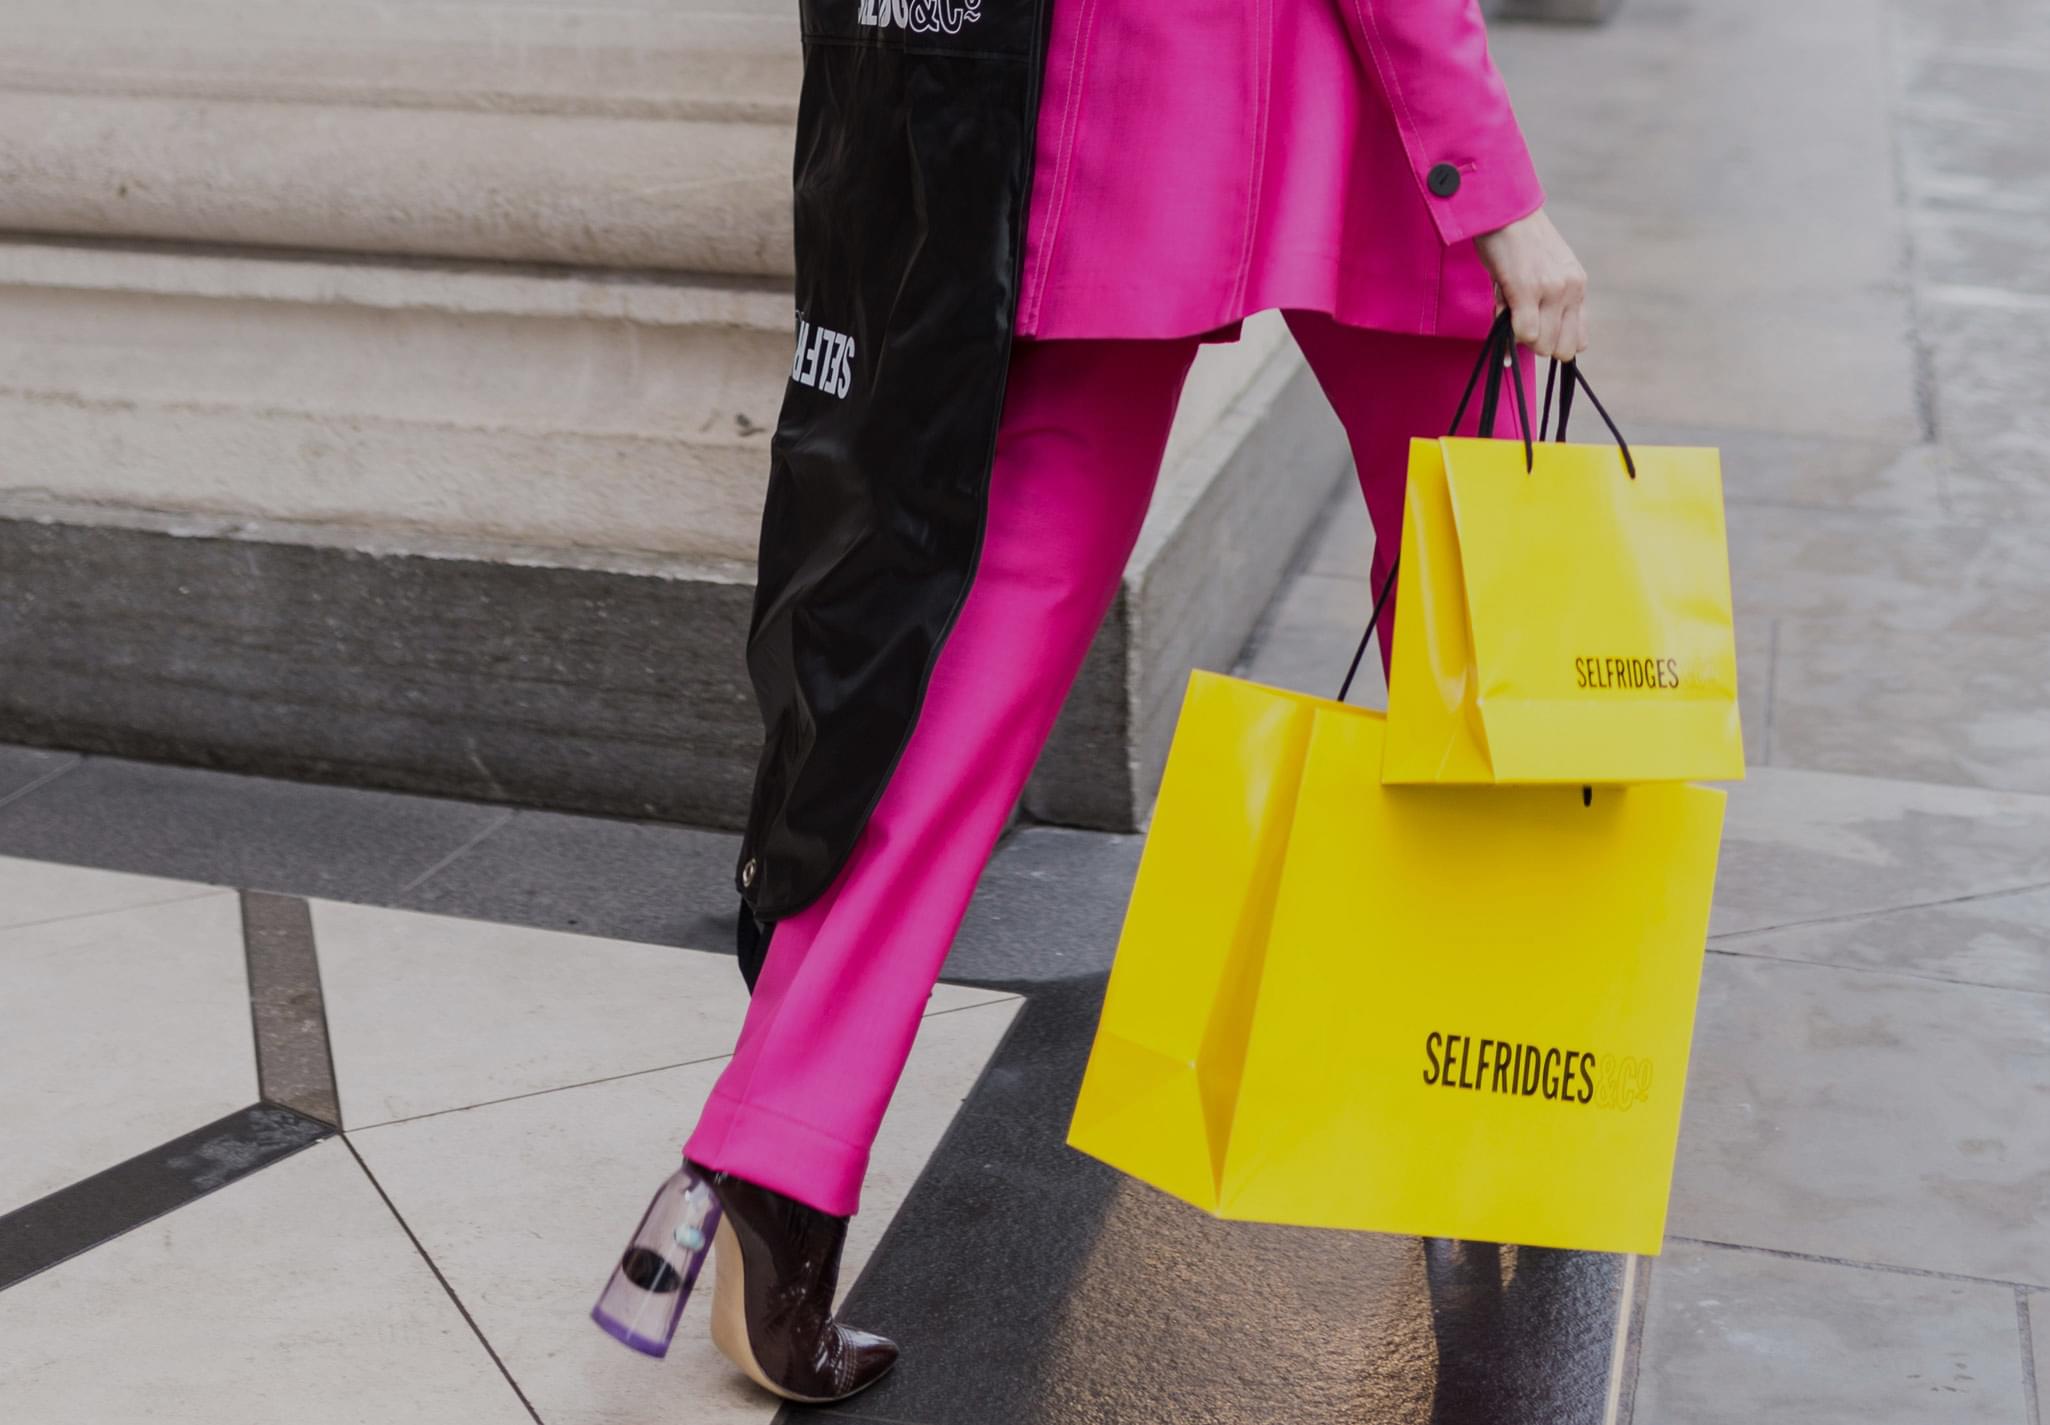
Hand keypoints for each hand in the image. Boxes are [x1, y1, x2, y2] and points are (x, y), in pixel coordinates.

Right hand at [1474, 208, 1587, 360]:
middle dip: (1537, 344)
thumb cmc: (1518, 242)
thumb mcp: (1548, 270)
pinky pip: (1524, 333)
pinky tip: (1502, 312)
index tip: (1537, 332)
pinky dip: (1508, 332)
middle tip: (1520, 321)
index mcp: (1578, 286)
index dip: (1554, 343)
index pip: (1579, 342)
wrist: (1503, 210)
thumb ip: (1552, 301)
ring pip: (1542, 344)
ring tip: (1510, 308)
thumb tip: (1534, 339)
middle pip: (1561, 350)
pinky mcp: (1526, 289)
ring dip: (1521, 337)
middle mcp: (1571, 289)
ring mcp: (1551, 289)